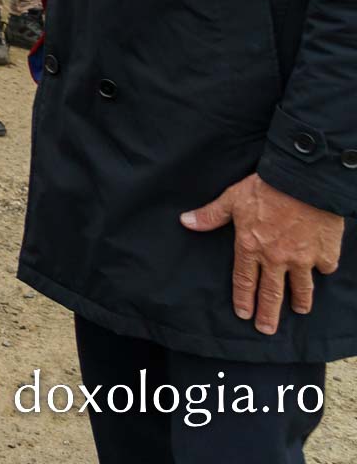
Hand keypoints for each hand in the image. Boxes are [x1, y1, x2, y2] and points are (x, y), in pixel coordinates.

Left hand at [182, 173, 343, 334]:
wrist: (303, 182)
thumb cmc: (265, 188)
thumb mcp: (232, 199)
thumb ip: (211, 215)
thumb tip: (186, 221)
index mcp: (251, 247)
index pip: (244, 281)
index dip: (244, 299)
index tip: (244, 315)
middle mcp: (276, 258)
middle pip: (271, 292)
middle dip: (269, 314)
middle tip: (267, 329)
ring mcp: (302, 258)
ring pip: (301, 287)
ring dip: (300, 301)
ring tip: (300, 310)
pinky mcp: (325, 253)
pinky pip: (325, 267)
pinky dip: (323, 270)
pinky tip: (322, 274)